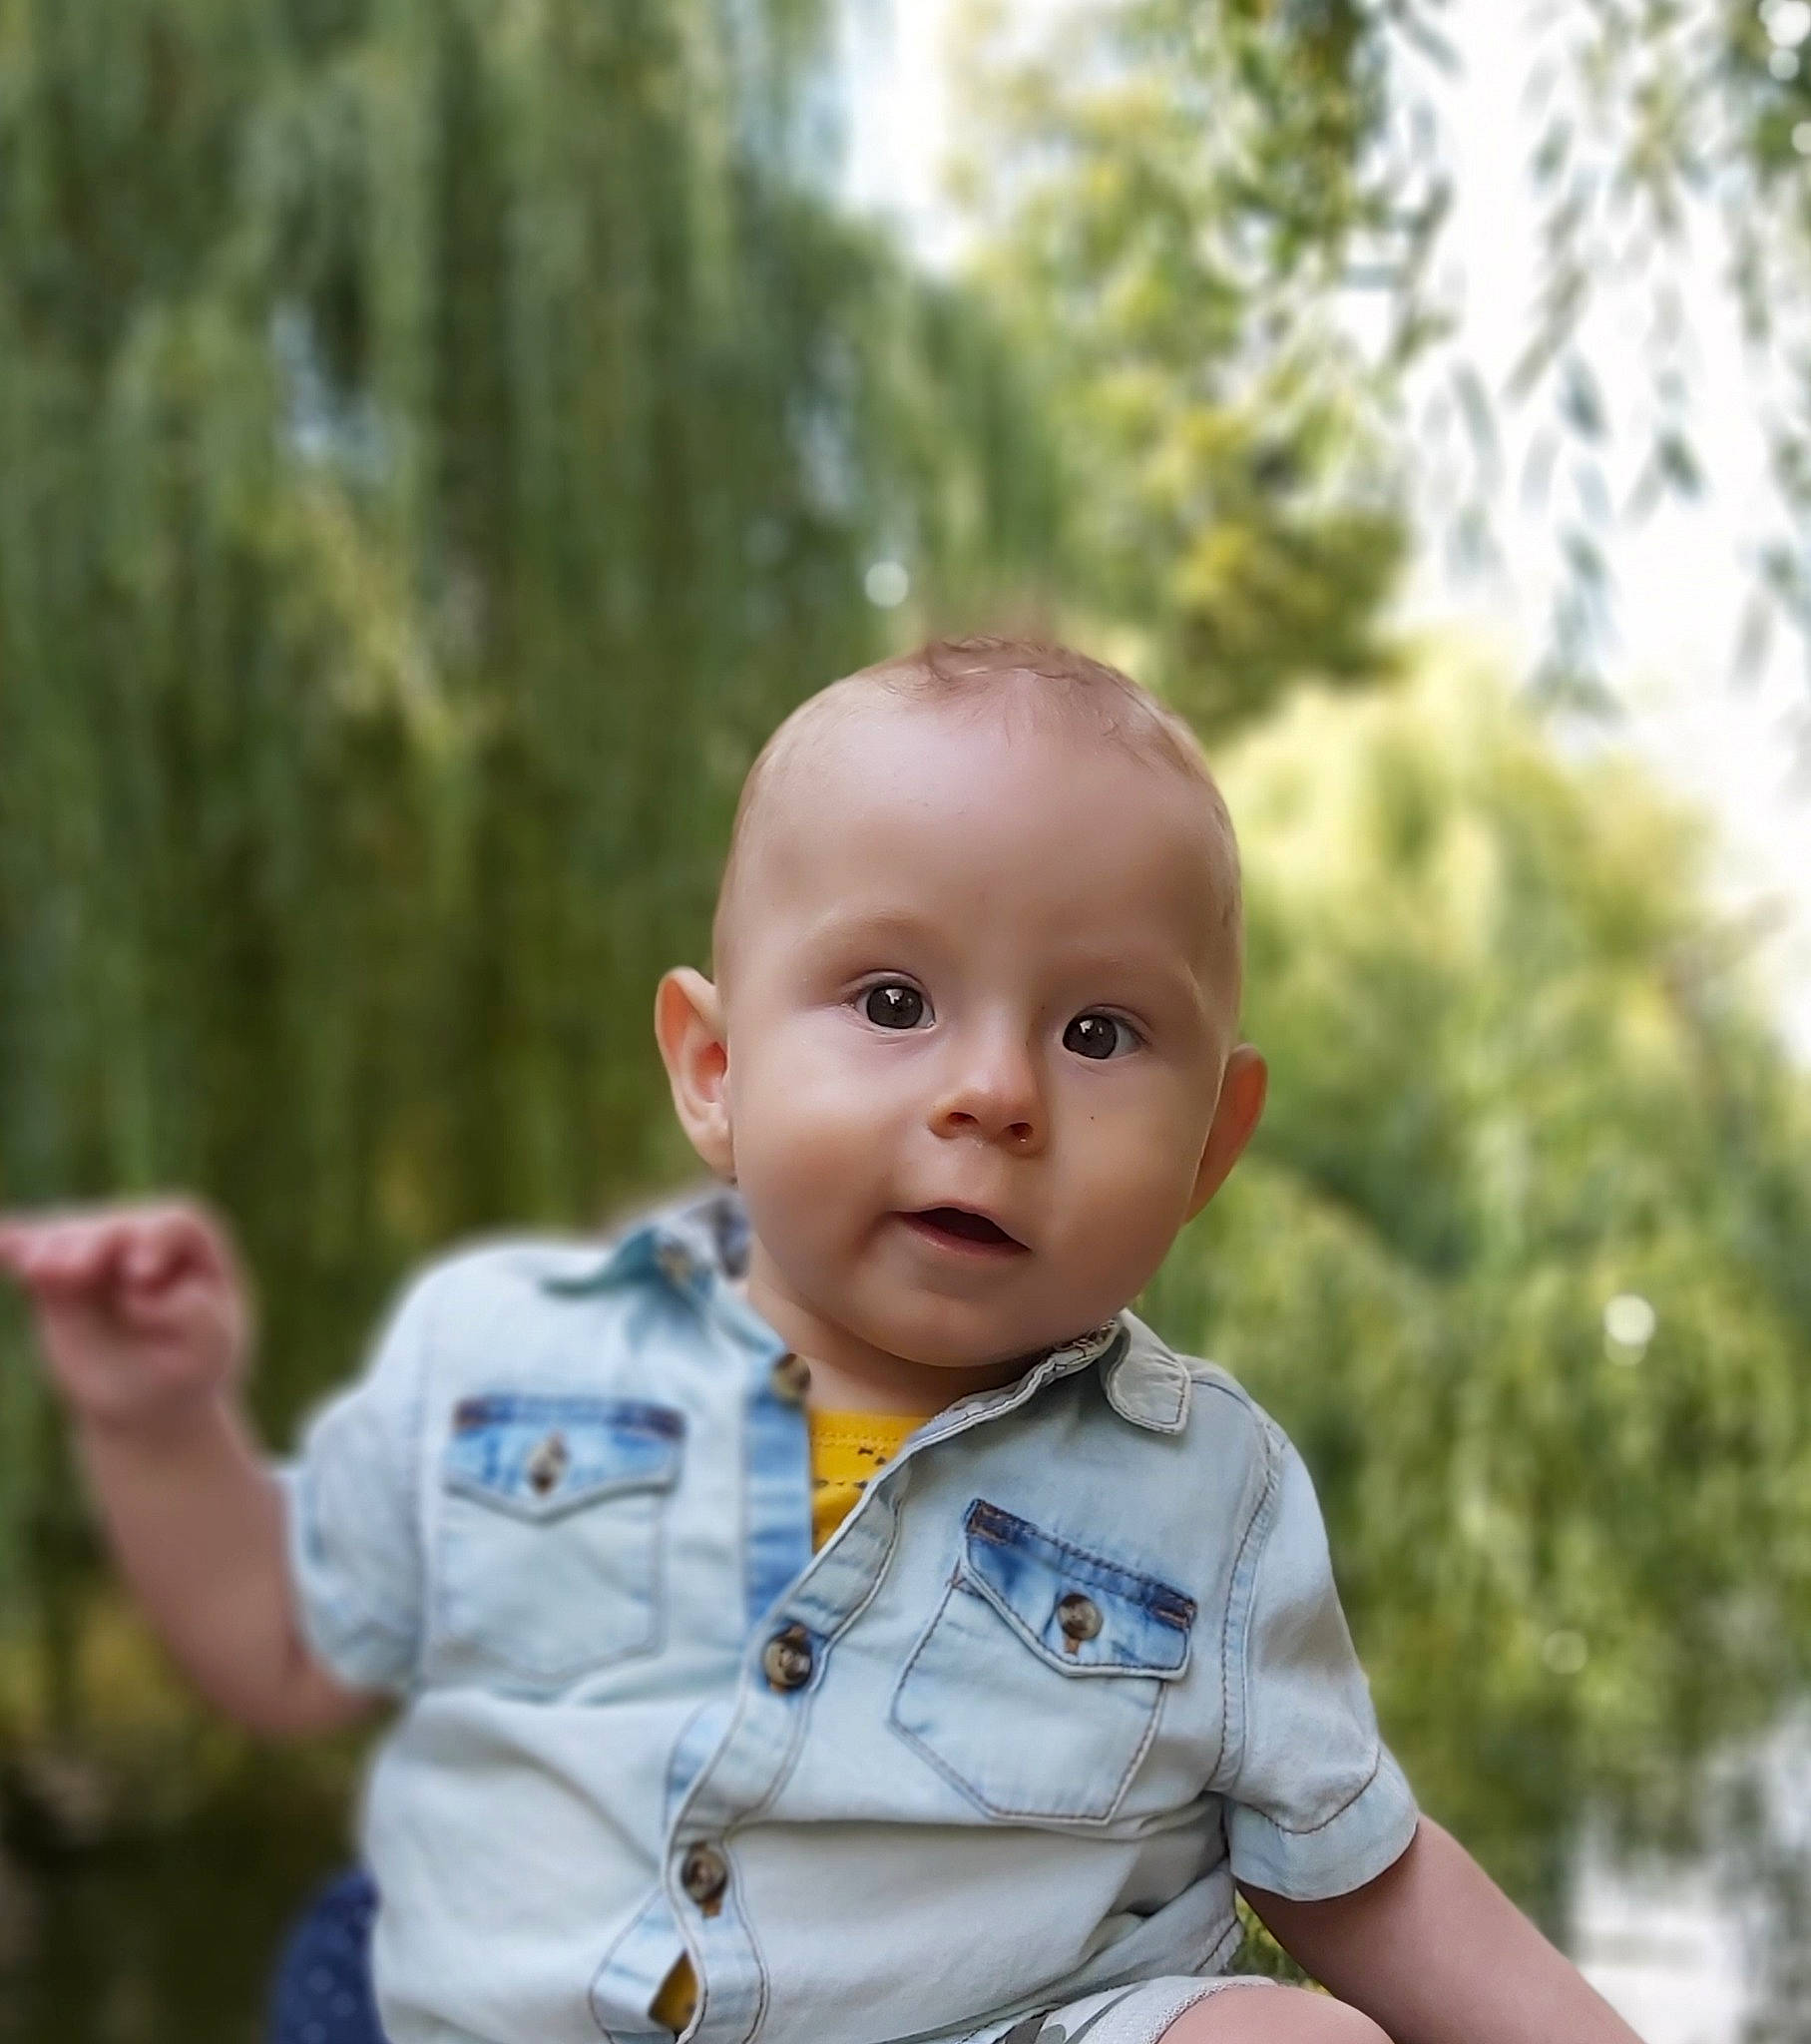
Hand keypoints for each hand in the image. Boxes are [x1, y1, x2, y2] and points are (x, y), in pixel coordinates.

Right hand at [0, 1201, 251, 1434]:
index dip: (155, 1240)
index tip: (140, 1275)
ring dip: (49, 1248)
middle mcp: (141, 1240)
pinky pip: (29, 1254)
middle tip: (73, 1271)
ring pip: (67, 1238)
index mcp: (192, 1247)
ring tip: (34, 1269)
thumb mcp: (211, 1348)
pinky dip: (13, 1246)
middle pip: (115, 1227)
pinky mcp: (55, 1279)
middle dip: (93, 1245)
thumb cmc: (190, 1367)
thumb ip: (195, 1317)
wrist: (148, 1402)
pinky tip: (2, 1243)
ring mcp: (94, 1256)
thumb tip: (139, 1294)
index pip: (175, 1225)